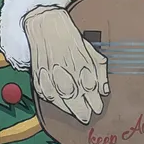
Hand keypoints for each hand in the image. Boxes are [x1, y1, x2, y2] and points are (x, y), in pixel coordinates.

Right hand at [23, 5, 108, 123]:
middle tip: (86, 118)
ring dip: (69, 109)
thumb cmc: (71, 38)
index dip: (94, 103)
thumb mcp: (92, 51)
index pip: (90, 89)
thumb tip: (104, 90)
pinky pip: (46, 94)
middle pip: (75, 98)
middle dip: (82, 110)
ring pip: (60, 98)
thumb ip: (100, 71)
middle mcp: (66, 70)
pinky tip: (61, 104)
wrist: (47, 25)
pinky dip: (54, 101)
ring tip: (76, 114)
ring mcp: (51, 73)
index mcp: (81, 64)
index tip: (97, 109)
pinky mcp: (38, 74)